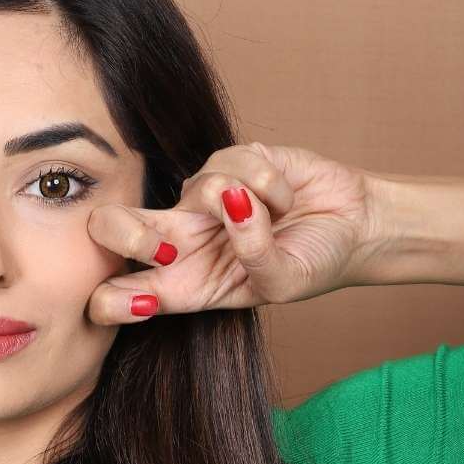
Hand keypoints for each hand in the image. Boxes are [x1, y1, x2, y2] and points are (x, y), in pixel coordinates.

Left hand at [86, 142, 384, 322]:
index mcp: (181, 285)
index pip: (117, 295)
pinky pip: (235, 164)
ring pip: (195, 189)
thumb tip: (232, 204)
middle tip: (168, 249)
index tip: (142, 302)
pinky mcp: (226, 161)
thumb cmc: (312, 264)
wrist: (354, 227)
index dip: (109, 301)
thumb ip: (254, 257)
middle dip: (127, 235)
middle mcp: (179, 240)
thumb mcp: (282, 284)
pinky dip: (270, 183)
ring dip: (249, 207)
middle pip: (111, 227)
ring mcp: (199, 199)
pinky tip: (286, 197)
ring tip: (280, 219)